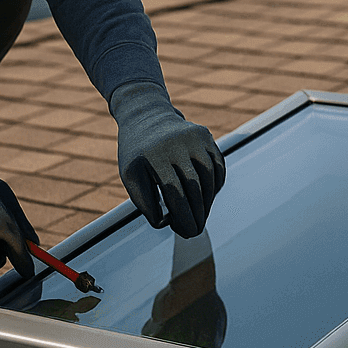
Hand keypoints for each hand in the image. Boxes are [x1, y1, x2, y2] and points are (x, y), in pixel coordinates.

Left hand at [110, 81, 224, 237]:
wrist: (145, 115)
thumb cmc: (136, 152)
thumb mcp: (130, 175)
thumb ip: (144, 202)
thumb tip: (165, 223)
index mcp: (154, 155)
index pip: (174, 192)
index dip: (183, 216)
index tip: (186, 232)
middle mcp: (177, 143)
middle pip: (195, 187)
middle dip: (197, 214)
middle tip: (195, 231)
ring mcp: (193, 137)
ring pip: (209, 177)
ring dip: (208, 202)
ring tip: (200, 217)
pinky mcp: (205, 135)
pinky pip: (217, 165)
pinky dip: (215, 184)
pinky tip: (207, 198)